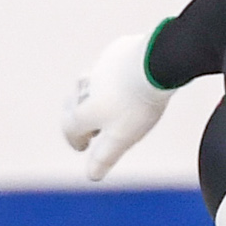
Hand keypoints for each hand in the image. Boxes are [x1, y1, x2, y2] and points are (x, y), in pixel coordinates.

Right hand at [60, 28, 173, 180]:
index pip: (70, 127)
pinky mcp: (119, 50)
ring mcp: (102, 65)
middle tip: (86, 123)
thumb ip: (104, 158)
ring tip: (107, 100)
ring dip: (94, 92)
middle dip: (77, 114)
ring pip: (92, 80)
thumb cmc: (137, 105)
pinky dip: (115, 74)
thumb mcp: (121, 139)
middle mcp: (87, 86)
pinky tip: (129, 78)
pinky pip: (112, 64)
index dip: (75, 139)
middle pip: (75, 101)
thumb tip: (92, 175)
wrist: (156, 63)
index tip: (83, 146)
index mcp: (85, 109)